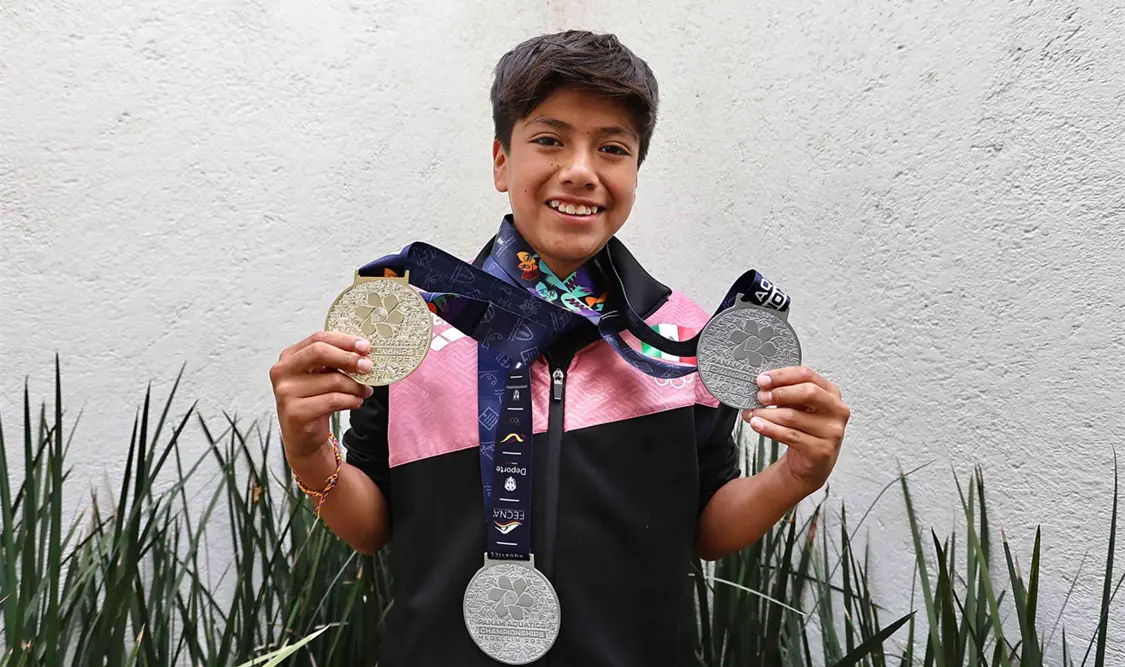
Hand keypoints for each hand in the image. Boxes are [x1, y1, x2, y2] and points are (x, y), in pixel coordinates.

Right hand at [269, 331, 373, 459]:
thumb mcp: (321, 377)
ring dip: (355, 386)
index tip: (365, 346)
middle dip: (349, 358)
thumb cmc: (314, 402)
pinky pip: (333, 400)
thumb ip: (335, 362)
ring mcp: (286, 392)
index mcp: (289, 357)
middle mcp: (283, 372)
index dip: (344, 341)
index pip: (318, 339)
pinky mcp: (295, 413)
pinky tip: (356, 402)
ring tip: (364, 391)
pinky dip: (350, 400)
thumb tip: (363, 353)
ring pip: (332, 380)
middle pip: (319, 352)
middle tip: (368, 366)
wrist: (303, 437)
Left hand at [741, 367, 849, 495]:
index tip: (762, 379)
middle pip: (807, 392)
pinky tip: (758, 425)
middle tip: (760, 396)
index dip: (782, 375)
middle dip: (779, 393)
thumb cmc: (805, 429)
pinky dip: (770, 429)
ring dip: (767, 414)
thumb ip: (784, 394)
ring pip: (793, 416)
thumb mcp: (798, 406)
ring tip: (752, 413)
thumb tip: (760, 388)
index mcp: (830, 392)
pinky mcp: (821, 449)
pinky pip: (790, 436)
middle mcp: (836, 409)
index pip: (807, 375)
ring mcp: (831, 431)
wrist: (812, 461)